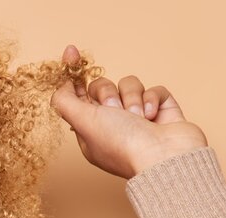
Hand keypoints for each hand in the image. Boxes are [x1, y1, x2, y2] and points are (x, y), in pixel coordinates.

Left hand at [50, 45, 208, 178]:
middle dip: (108, 94)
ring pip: (130, 85)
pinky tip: (153, 116)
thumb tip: (60, 86)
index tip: (71, 52)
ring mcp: (139, 118)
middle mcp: (113, 125)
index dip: (74, 76)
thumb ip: (65, 102)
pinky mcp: (162, 111)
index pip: (78, 98)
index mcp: (91, 131)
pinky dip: (154, 99)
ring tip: (139, 119)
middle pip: (103, 86)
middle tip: (114, 110)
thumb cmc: (122, 144)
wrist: (165, 157)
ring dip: (132, 99)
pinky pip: (154, 89)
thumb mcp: (83, 122)